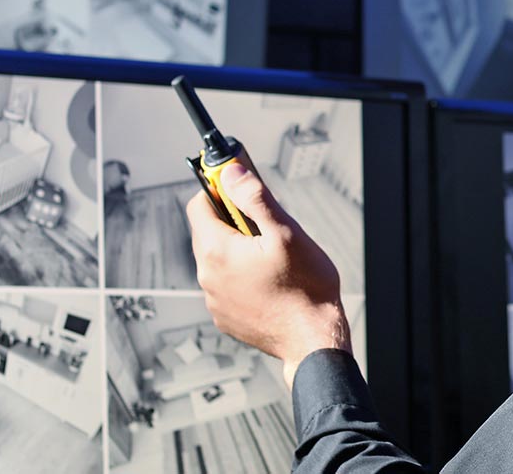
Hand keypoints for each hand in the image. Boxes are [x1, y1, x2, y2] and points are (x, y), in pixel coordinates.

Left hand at [186, 158, 351, 385]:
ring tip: (271, 257)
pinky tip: (268, 281)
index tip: (238, 188)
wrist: (313, 339)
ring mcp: (214, 299)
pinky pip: (225, 285)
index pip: (199, 205)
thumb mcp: (286, 232)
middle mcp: (208, 276)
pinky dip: (240, 277)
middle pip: (207, 232)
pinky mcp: (224, 317)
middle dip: (231, 222)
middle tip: (264, 225)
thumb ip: (255, 198)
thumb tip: (232, 173)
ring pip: (218, 260)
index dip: (219, 191)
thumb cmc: (305, 288)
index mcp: (217, 251)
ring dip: (236, 251)